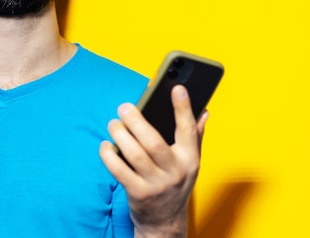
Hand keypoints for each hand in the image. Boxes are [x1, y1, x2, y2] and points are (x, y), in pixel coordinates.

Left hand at [99, 85, 207, 237]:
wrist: (165, 221)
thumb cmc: (175, 183)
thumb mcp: (190, 162)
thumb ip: (195, 136)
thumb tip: (204, 111)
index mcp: (190, 159)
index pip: (188, 130)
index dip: (183, 108)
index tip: (177, 87)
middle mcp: (175, 172)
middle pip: (153, 141)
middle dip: (136, 120)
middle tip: (124, 107)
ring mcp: (156, 184)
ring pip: (134, 154)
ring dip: (120, 134)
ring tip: (113, 124)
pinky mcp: (138, 193)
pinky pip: (119, 170)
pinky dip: (109, 155)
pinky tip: (105, 145)